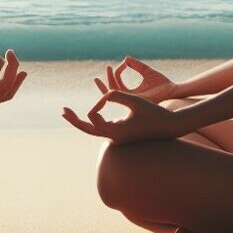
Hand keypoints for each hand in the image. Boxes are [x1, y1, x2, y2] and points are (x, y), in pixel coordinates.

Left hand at [61, 89, 183, 143]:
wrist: (171, 127)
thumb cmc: (155, 114)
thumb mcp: (136, 100)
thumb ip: (116, 94)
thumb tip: (103, 96)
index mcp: (115, 133)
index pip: (93, 116)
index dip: (99, 101)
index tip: (111, 94)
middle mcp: (114, 138)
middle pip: (87, 129)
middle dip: (74, 119)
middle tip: (62, 111)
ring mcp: (117, 137)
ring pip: (93, 129)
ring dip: (81, 120)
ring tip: (67, 112)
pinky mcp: (121, 133)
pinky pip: (103, 126)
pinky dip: (94, 118)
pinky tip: (91, 112)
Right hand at [92, 56, 176, 103]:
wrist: (172, 90)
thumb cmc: (162, 83)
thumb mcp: (146, 71)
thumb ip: (136, 65)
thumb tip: (126, 58)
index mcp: (132, 94)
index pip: (118, 85)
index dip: (116, 74)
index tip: (119, 65)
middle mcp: (130, 98)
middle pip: (112, 92)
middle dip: (103, 84)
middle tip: (95, 78)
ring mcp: (131, 100)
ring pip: (114, 92)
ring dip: (108, 81)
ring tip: (108, 69)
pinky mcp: (133, 100)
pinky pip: (120, 92)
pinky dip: (114, 83)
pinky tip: (113, 75)